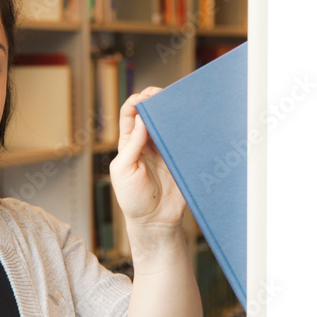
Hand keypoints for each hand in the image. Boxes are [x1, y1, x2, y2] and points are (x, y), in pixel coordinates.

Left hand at [109, 87, 186, 227]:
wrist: (155, 223)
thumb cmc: (133, 200)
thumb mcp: (124, 171)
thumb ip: (132, 145)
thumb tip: (141, 118)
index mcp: (129, 143)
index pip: (131, 114)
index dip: (137, 101)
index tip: (146, 96)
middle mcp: (148, 142)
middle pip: (152, 113)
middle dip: (158, 99)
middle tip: (166, 93)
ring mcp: (166, 150)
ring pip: (170, 123)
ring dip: (174, 112)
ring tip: (179, 103)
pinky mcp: (181, 159)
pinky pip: (186, 140)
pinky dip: (189, 130)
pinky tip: (192, 122)